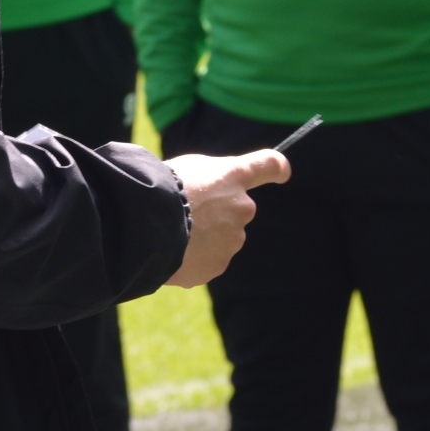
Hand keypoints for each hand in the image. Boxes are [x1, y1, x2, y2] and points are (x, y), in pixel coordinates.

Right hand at [163, 149, 289, 287]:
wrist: (147, 224)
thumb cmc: (161, 188)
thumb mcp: (188, 167)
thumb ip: (212, 180)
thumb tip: (214, 195)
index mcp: (234, 175)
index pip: (269, 165)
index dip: (277, 169)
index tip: (282, 173)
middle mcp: (242, 207)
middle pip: (235, 211)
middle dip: (216, 213)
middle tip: (185, 211)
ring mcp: (232, 239)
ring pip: (220, 238)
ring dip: (202, 237)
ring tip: (173, 231)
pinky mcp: (218, 265)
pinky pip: (205, 260)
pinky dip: (192, 257)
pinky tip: (172, 250)